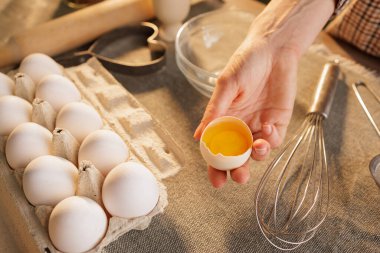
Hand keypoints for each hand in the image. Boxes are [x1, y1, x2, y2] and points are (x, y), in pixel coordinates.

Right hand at [194, 37, 298, 187]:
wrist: (274, 49)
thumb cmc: (246, 62)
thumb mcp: (226, 85)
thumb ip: (214, 110)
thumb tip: (198, 136)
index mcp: (224, 119)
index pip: (217, 149)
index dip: (215, 166)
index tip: (216, 180)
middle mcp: (240, 126)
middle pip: (237, 156)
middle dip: (237, 170)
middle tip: (239, 176)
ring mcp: (258, 126)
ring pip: (256, 152)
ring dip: (256, 156)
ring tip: (257, 148)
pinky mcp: (277, 123)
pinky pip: (274, 140)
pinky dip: (271, 139)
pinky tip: (267, 126)